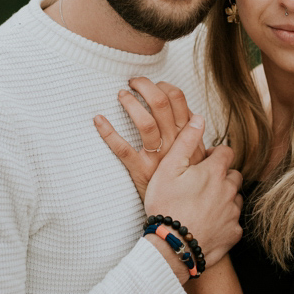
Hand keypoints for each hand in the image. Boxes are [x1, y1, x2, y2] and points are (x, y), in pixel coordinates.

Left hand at [94, 77, 205, 199]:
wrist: (181, 211)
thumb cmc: (186, 178)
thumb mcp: (196, 154)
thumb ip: (191, 134)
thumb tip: (192, 113)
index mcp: (187, 135)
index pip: (178, 99)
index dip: (163, 86)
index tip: (153, 84)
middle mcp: (174, 143)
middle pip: (161, 104)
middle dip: (145, 87)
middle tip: (133, 82)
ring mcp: (157, 157)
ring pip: (146, 123)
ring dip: (131, 104)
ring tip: (121, 94)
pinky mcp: (140, 171)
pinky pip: (123, 149)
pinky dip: (108, 133)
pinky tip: (98, 120)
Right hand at [143, 116, 243, 277]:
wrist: (172, 247)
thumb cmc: (166, 206)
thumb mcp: (168, 169)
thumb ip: (185, 142)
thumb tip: (198, 118)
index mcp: (215, 172)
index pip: (226, 152)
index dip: (214, 155)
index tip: (202, 162)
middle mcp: (229, 190)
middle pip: (233, 175)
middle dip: (222, 176)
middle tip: (201, 185)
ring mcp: (233, 212)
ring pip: (235, 198)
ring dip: (224, 197)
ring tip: (203, 205)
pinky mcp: (234, 233)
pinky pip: (233, 221)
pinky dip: (224, 221)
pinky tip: (208, 224)